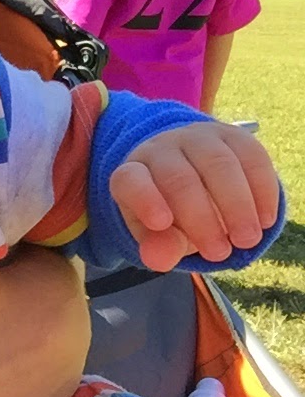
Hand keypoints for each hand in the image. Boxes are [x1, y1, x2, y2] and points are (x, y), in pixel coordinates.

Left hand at [109, 122, 279, 271]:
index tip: (160, 223)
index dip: (144, 198)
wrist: (196, 178)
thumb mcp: (161, 235)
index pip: (131, 180)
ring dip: (236, 205)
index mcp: (133, 173)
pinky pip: (250, 156)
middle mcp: (162, 149)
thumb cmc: (172, 213)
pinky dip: (261, 190)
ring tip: (247, 240)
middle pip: (178, 177)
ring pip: (218, 163)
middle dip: (201, 218)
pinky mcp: (233, 135)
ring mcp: (197, 138)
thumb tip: (160, 261)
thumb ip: (160, 247)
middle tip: (219, 253)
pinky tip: (265, 219)